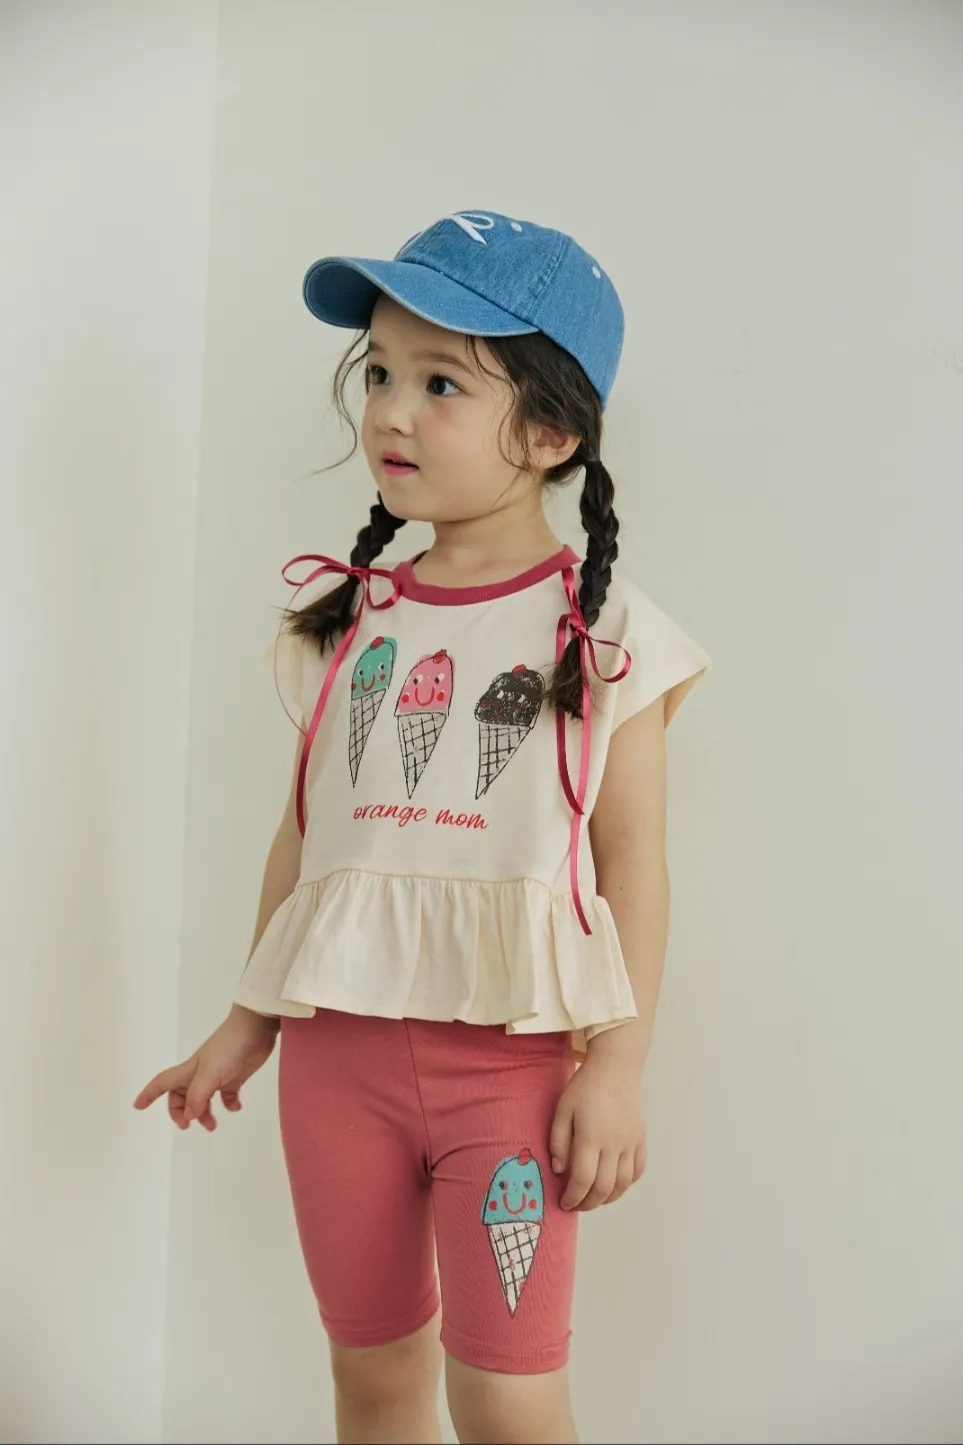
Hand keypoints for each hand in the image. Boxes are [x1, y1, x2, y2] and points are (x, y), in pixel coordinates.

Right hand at [133, 1006, 279, 1131]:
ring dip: (204, 1114)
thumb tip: (188, 1116)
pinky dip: (229, 1105)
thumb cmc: (229, 1047)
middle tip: (188, 1125)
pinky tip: (236, 1107)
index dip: (149, 1094)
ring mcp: (218, 1075)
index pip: (162, 1084)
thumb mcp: (210, 1074)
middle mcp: (200, 1074)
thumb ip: (197, 1096)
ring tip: (213, 1125)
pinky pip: (228, 1095)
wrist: (256, 1028)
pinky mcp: (235, 1076)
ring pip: (203, 1099)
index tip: (137, 1106)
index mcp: (189, 1071)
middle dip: (181, 1113)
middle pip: (181, 1097)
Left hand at [550, 1054, 646, 1210]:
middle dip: (589, 1203)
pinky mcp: (640, 1138)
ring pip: (623, 1184)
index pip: (583, 1180)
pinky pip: (638, 1170)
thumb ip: (558, 1141)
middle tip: (577, 1205)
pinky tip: (615, 1184)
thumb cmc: (585, 1086)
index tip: (564, 1203)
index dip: (573, 1197)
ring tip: (595, 1199)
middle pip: (604, 1188)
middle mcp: (613, 1144)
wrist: (616, 1066)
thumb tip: (559, 1170)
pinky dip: (627, 1184)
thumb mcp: (562, 1109)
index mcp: (590, 1138)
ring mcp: (630, 1142)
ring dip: (608, 1198)